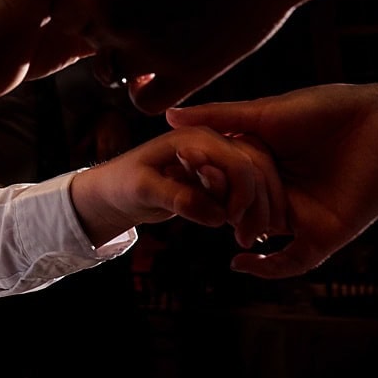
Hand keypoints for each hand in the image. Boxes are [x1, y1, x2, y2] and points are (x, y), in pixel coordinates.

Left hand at [68, 0, 299, 114]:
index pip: (62, 13)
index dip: (82, 6)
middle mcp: (113, 22)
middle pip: (89, 40)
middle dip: (106, 27)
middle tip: (142, 7)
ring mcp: (149, 52)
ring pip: (112, 71)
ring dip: (126, 58)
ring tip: (156, 32)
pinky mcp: (187, 74)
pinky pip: (145, 100)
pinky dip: (145, 89)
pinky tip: (160, 69)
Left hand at [70, 125, 287, 249]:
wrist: (116, 190)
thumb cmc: (123, 185)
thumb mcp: (144, 191)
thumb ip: (178, 199)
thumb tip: (217, 217)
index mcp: (194, 138)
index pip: (239, 162)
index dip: (243, 195)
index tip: (229, 223)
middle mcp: (211, 142)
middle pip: (259, 167)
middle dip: (259, 204)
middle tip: (247, 239)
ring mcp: (216, 157)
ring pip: (260, 177)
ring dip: (261, 209)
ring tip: (247, 239)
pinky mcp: (218, 174)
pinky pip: (248, 189)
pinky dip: (253, 210)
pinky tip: (246, 231)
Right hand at [165, 81, 377, 277]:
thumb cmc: (329, 109)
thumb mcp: (265, 111)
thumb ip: (219, 117)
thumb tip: (168, 114)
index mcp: (264, 159)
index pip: (223, 179)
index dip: (204, 178)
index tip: (182, 170)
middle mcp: (279, 188)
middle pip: (237, 208)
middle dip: (219, 206)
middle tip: (203, 195)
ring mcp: (300, 213)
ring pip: (259, 232)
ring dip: (239, 229)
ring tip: (223, 218)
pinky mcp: (324, 234)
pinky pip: (291, 261)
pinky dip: (267, 268)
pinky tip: (240, 262)